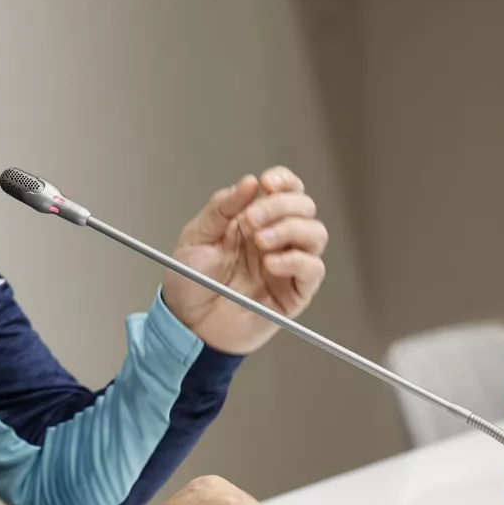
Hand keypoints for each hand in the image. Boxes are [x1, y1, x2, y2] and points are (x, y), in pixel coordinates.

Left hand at [161, 167, 326, 354]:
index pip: (285, 190)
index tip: (267, 182)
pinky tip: (270, 264)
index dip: (284, 180)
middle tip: (253, 221)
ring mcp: (287, 265)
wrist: (187, 324)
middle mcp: (275, 239)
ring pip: (316, 233)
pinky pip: (313, 269)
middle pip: (304, 207)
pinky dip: (296, 261)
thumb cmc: (190, 282)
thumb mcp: (196, 237)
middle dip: (281, 206)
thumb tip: (248, 183)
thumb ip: (221, 208)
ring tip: (261, 242)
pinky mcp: (294, 292)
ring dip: (291, 229)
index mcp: (253, 221)